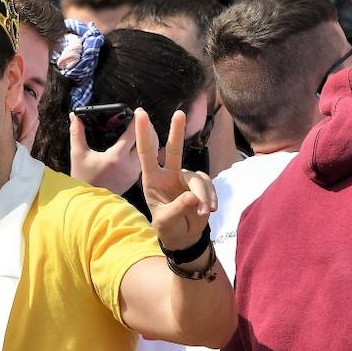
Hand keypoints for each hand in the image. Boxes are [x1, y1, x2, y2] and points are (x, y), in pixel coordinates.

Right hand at [68, 112, 141, 194]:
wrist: (88, 202)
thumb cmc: (83, 179)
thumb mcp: (78, 154)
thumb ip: (77, 133)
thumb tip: (75, 116)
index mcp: (116, 157)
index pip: (133, 133)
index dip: (137, 119)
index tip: (138, 111)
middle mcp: (129, 165)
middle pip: (149, 141)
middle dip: (147, 128)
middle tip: (142, 119)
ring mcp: (134, 173)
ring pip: (151, 152)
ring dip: (149, 139)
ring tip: (142, 129)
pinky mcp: (135, 179)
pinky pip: (145, 160)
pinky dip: (145, 150)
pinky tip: (139, 144)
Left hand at [136, 108, 217, 251]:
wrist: (184, 238)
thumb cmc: (168, 228)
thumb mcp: (166, 222)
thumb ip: (178, 208)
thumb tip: (194, 197)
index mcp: (152, 180)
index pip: (146, 154)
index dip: (144, 134)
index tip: (140, 114)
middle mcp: (169, 175)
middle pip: (173, 150)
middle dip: (176, 131)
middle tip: (178, 113)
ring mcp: (185, 179)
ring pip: (197, 178)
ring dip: (203, 195)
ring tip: (204, 212)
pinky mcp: (200, 185)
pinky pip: (208, 186)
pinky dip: (210, 198)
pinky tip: (210, 210)